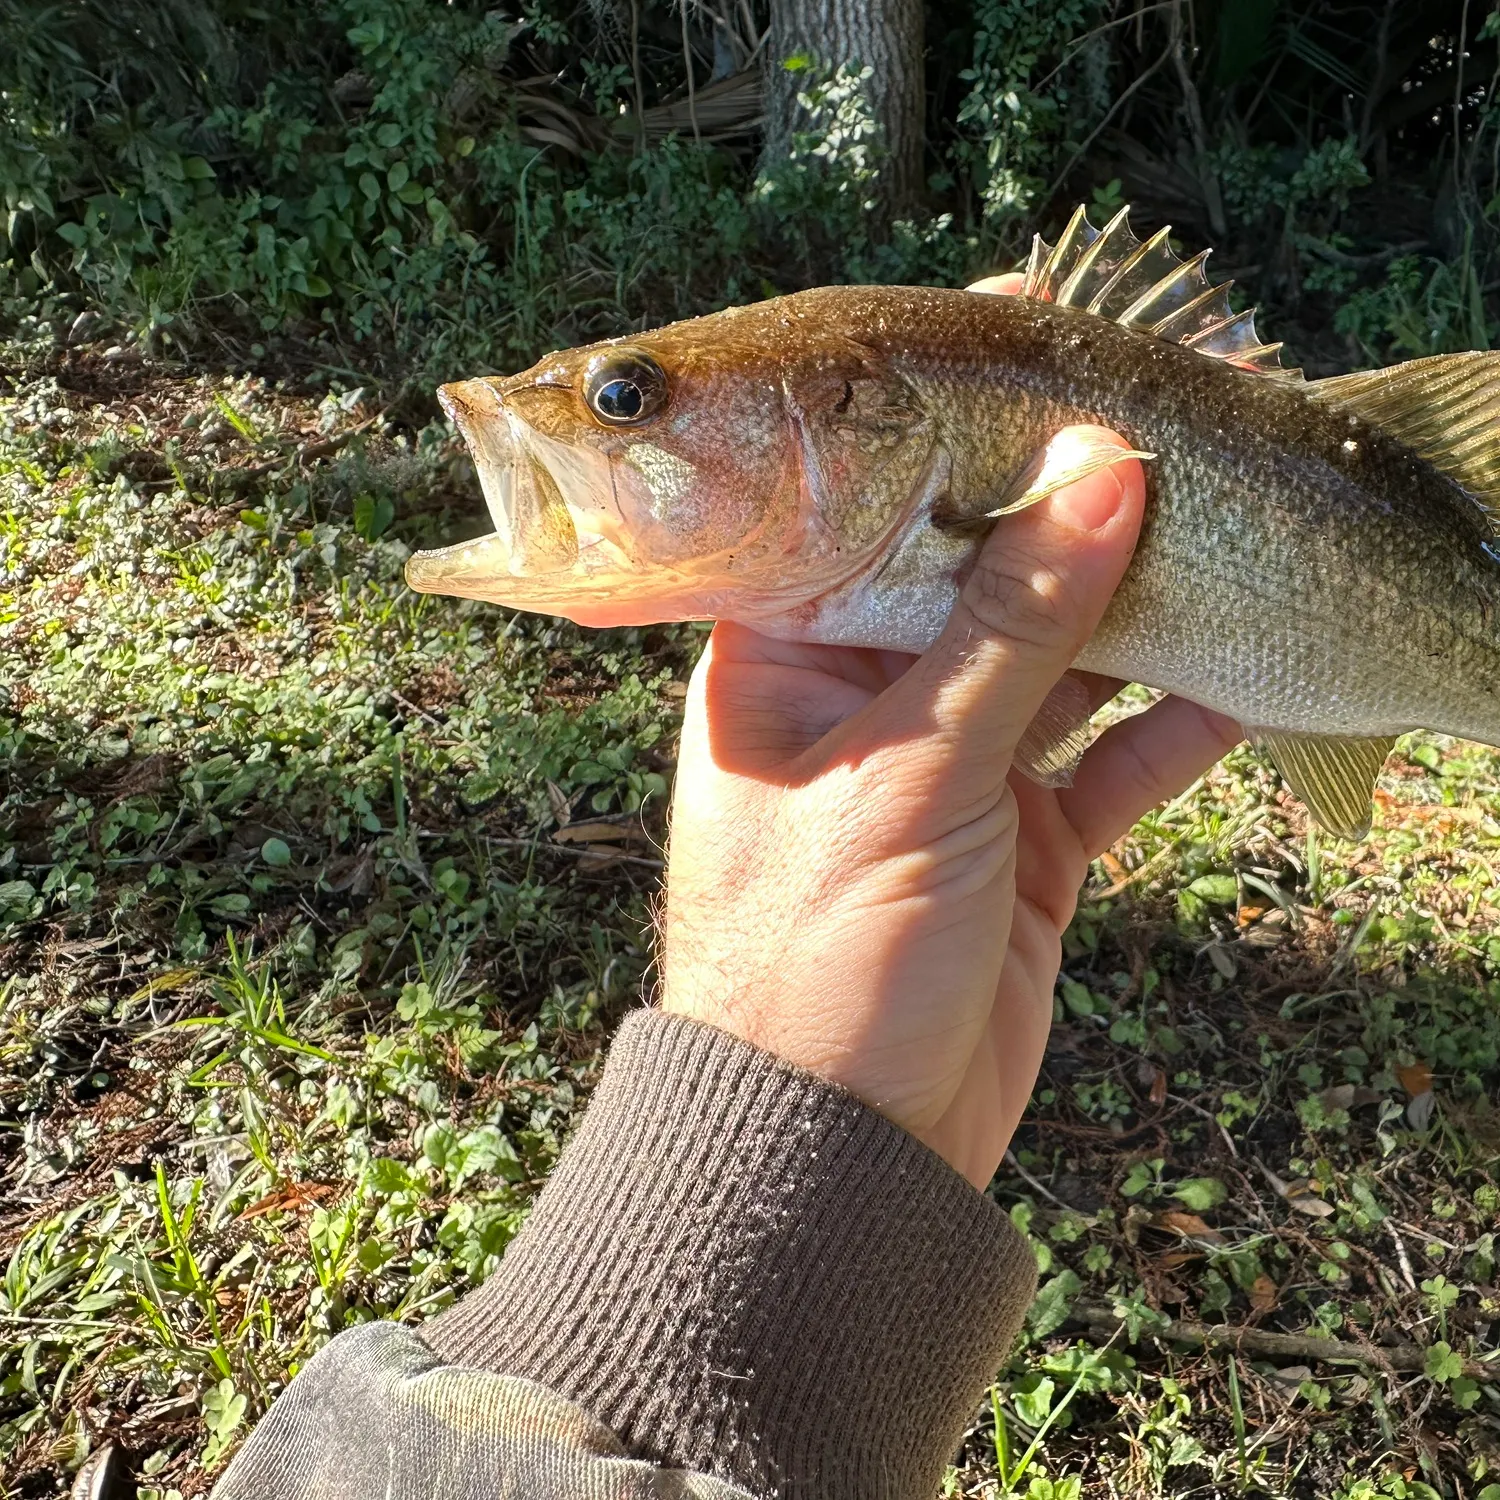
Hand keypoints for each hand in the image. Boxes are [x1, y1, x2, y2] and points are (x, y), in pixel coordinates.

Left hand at [659, 299, 1241, 1191]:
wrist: (839, 1148)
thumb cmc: (818, 955)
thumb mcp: (914, 771)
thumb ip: (1012, 625)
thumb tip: (1098, 471)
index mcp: (788, 660)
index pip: (871, 517)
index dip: (956, 448)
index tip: (1051, 371)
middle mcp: (866, 700)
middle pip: (981, 581)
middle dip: (1072, 527)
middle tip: (1176, 443)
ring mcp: (951, 769)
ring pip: (1060, 665)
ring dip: (1139, 617)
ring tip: (1227, 540)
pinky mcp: (1021, 840)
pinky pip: (1110, 763)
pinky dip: (1174, 727)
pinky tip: (1250, 679)